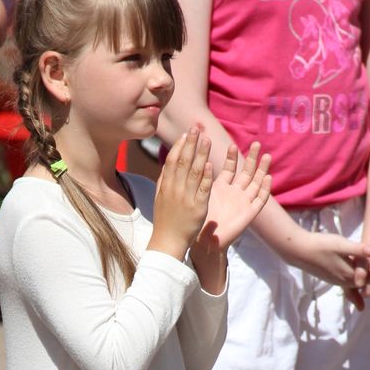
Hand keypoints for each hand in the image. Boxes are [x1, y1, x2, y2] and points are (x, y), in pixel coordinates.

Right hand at [149, 127, 212, 259]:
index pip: (172, 160)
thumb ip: (165, 180)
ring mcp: (186, 198)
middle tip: (197, 127)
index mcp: (165, 185)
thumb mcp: (160, 197)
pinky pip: (202, 190)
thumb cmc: (165, 219)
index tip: (187, 133)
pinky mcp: (197, 208)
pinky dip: (205, 176)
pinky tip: (210, 164)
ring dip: (201, 154)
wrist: (167, 242)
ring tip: (207, 139)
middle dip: (191, 143)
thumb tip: (169, 163)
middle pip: (183, 162)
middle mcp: (174, 189)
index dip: (180, 145)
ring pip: (194, 172)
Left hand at [200, 142, 270, 250]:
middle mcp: (234, 193)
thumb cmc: (198, 218)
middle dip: (251, 158)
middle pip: (246, 172)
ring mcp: (243, 202)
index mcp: (221, 188)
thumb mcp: (200, 194)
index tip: (232, 145)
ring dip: (262, 170)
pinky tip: (267, 177)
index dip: (232, 157)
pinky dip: (264, 189)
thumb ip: (203, 179)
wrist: (204, 240)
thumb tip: (200, 160)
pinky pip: (259, 200)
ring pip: (256, 183)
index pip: (230, 168)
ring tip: (266, 155)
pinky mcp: (249, 213)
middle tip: (256, 143)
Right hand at [283, 230, 369, 309]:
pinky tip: (357, 284)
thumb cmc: (320, 245)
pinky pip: (347, 285)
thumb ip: (357, 249)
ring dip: (366, 283)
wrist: (297, 250)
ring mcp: (336, 280)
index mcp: (349, 275)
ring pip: (356, 284)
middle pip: (365, 284)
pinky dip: (355, 286)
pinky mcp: (330, 277)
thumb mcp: (340, 244)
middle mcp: (344, 281)